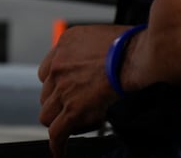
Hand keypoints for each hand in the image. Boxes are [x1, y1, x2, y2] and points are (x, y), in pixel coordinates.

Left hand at [38, 23, 127, 155]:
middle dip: (59, 104)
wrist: (134, 55)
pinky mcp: (74, 109)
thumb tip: (101, 61)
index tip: (65, 92)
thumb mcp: (100, 35)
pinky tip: (60, 152)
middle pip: (46, 94)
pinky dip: (58, 145)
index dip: (57, 85)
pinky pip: (58, 132)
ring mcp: (64, 88)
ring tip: (75, 128)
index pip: (47, 71)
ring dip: (60, 122)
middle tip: (76, 111)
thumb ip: (90, 49)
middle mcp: (58, 66)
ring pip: (48, 114)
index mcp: (64, 45)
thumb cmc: (129, 44)